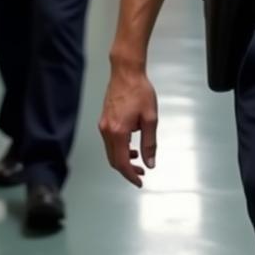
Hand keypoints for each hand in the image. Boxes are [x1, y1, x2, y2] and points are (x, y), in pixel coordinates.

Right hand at [99, 64, 157, 187]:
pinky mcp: (104, 120)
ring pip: (111, 151)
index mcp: (118, 132)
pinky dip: (119, 148)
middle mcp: (107, 130)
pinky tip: (131, 144)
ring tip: (138, 158)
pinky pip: (109, 141)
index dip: (131, 175)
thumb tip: (150, 163)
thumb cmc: (139, 91)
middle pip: (114, 160)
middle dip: (127, 169)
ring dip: (123, 158)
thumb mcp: (150, 118)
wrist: (126, 72)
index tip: (140, 181)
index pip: (122, 162)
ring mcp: (103, 125)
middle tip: (141, 172)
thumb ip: (149, 143)